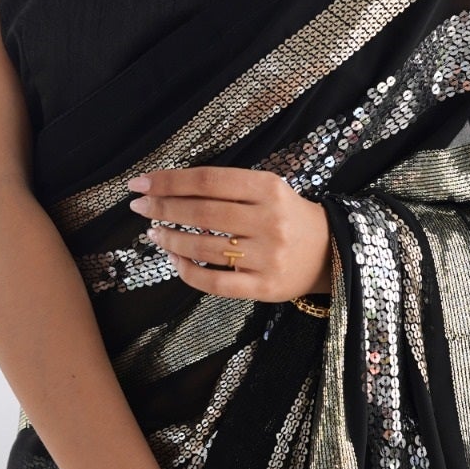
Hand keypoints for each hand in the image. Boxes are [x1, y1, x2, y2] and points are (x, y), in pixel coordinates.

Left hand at [127, 165, 332, 301]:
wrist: (331, 252)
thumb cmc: (287, 216)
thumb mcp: (267, 190)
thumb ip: (226, 188)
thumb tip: (169, 189)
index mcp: (269, 189)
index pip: (208, 181)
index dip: (169, 181)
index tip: (140, 184)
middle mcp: (269, 221)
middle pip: (202, 212)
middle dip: (162, 208)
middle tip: (139, 207)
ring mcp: (268, 257)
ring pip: (204, 248)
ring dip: (170, 239)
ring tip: (154, 233)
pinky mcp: (265, 288)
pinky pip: (215, 283)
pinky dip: (187, 271)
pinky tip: (174, 260)